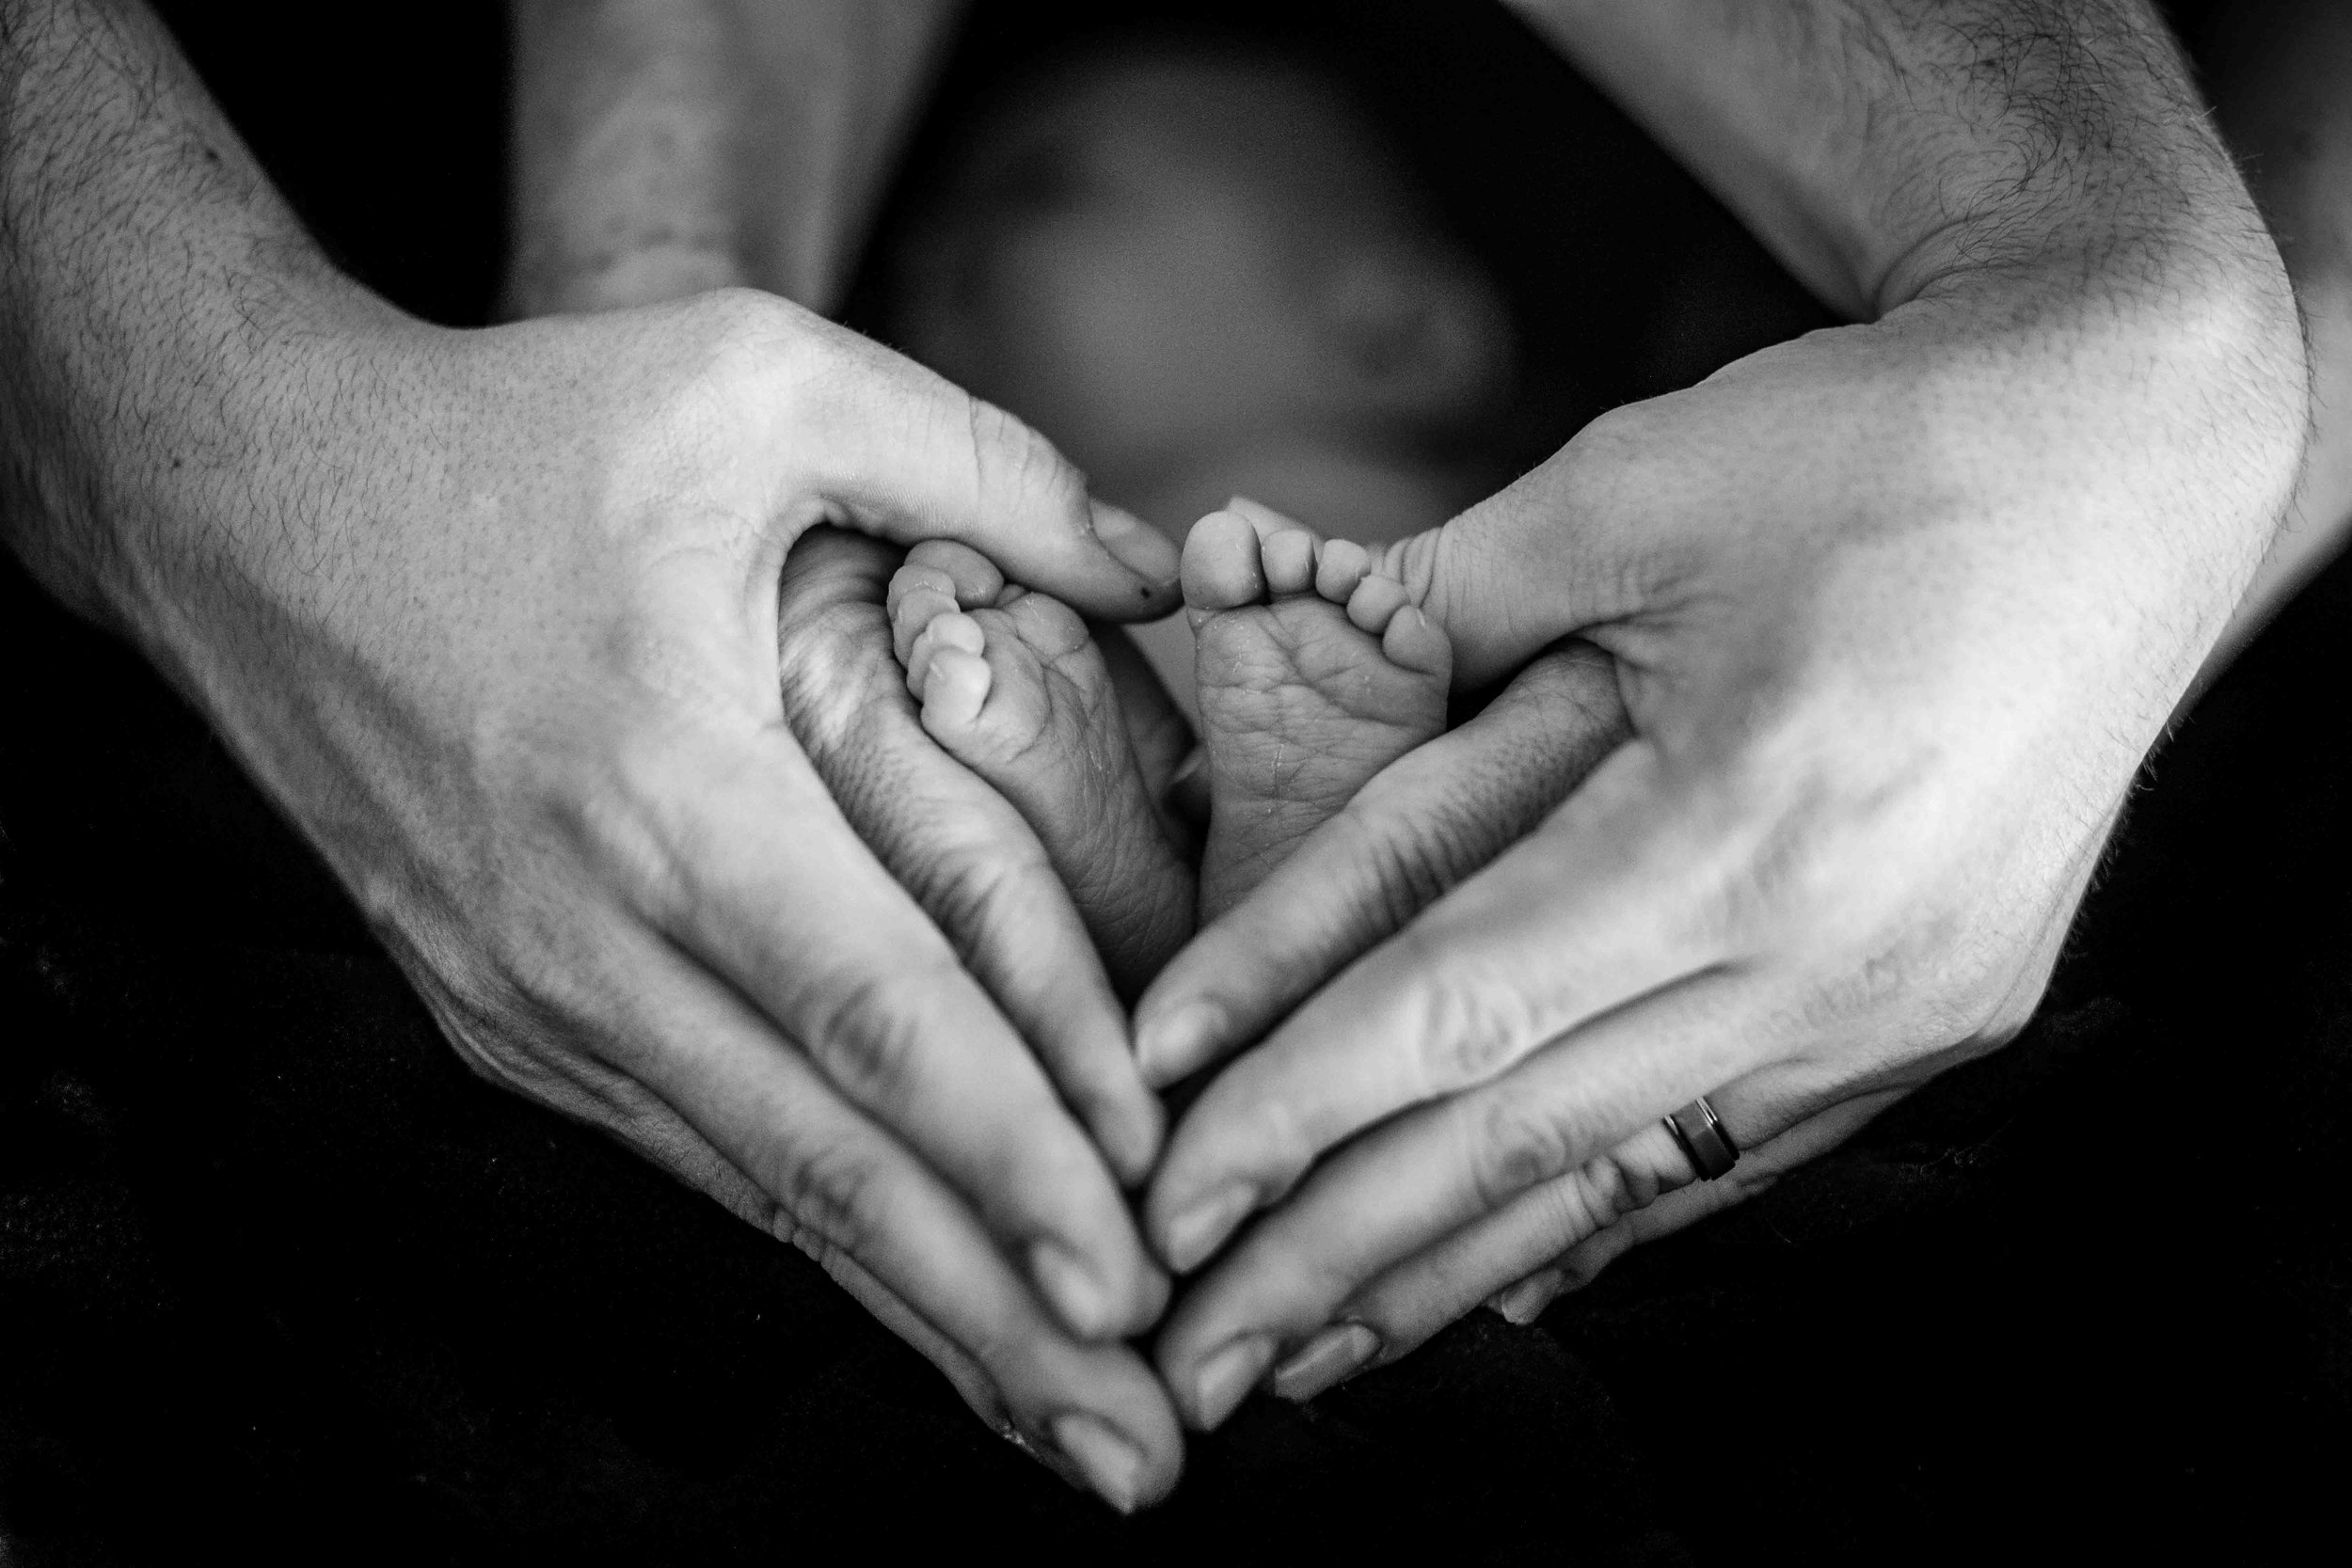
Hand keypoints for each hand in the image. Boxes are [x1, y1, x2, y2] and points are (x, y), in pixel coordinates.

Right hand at [163, 290, 1187, 1504]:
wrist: (254, 505)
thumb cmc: (516, 431)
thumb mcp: (754, 376)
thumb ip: (976, 464)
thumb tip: (1160, 575)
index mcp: (671, 786)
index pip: (879, 1013)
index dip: (1015, 1154)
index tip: (1142, 1276)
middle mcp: (594, 932)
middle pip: (829, 1167)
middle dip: (998, 1326)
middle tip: (1144, 1465)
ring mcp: (534, 996)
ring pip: (762, 1192)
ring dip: (923, 1320)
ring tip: (1066, 1434)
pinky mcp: (506, 1014)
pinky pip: (696, 1147)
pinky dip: (821, 1236)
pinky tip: (924, 1303)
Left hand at [1134, 279, 2303, 1425]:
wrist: (2141, 455)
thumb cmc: (1877, 444)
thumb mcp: (1630, 492)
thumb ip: (1433, 619)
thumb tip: (1255, 667)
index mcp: (1751, 822)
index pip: (1457, 1013)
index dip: (1290, 1110)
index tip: (1159, 1191)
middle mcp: (1838, 955)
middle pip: (1526, 1143)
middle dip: (1332, 1260)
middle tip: (1187, 1362)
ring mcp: (1900, 1008)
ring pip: (1623, 1179)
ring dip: (1449, 1279)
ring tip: (1304, 1359)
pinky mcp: (1930, 1018)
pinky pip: (1727, 1154)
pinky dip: (1593, 1220)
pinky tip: (1493, 1285)